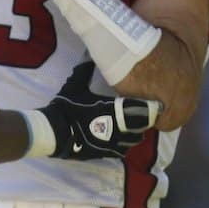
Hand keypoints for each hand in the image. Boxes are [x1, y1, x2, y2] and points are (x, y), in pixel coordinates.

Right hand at [38, 62, 159, 159]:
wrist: (53, 132)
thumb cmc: (66, 108)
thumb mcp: (75, 86)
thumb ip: (85, 70)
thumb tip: (89, 54)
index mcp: (112, 110)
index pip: (139, 111)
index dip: (150, 109)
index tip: (155, 104)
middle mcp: (117, 128)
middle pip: (140, 128)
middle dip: (142, 122)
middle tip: (139, 114)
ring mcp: (111, 143)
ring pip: (133, 141)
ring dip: (134, 134)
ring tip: (130, 127)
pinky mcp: (104, 153)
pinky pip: (121, 151)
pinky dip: (123, 145)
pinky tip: (119, 139)